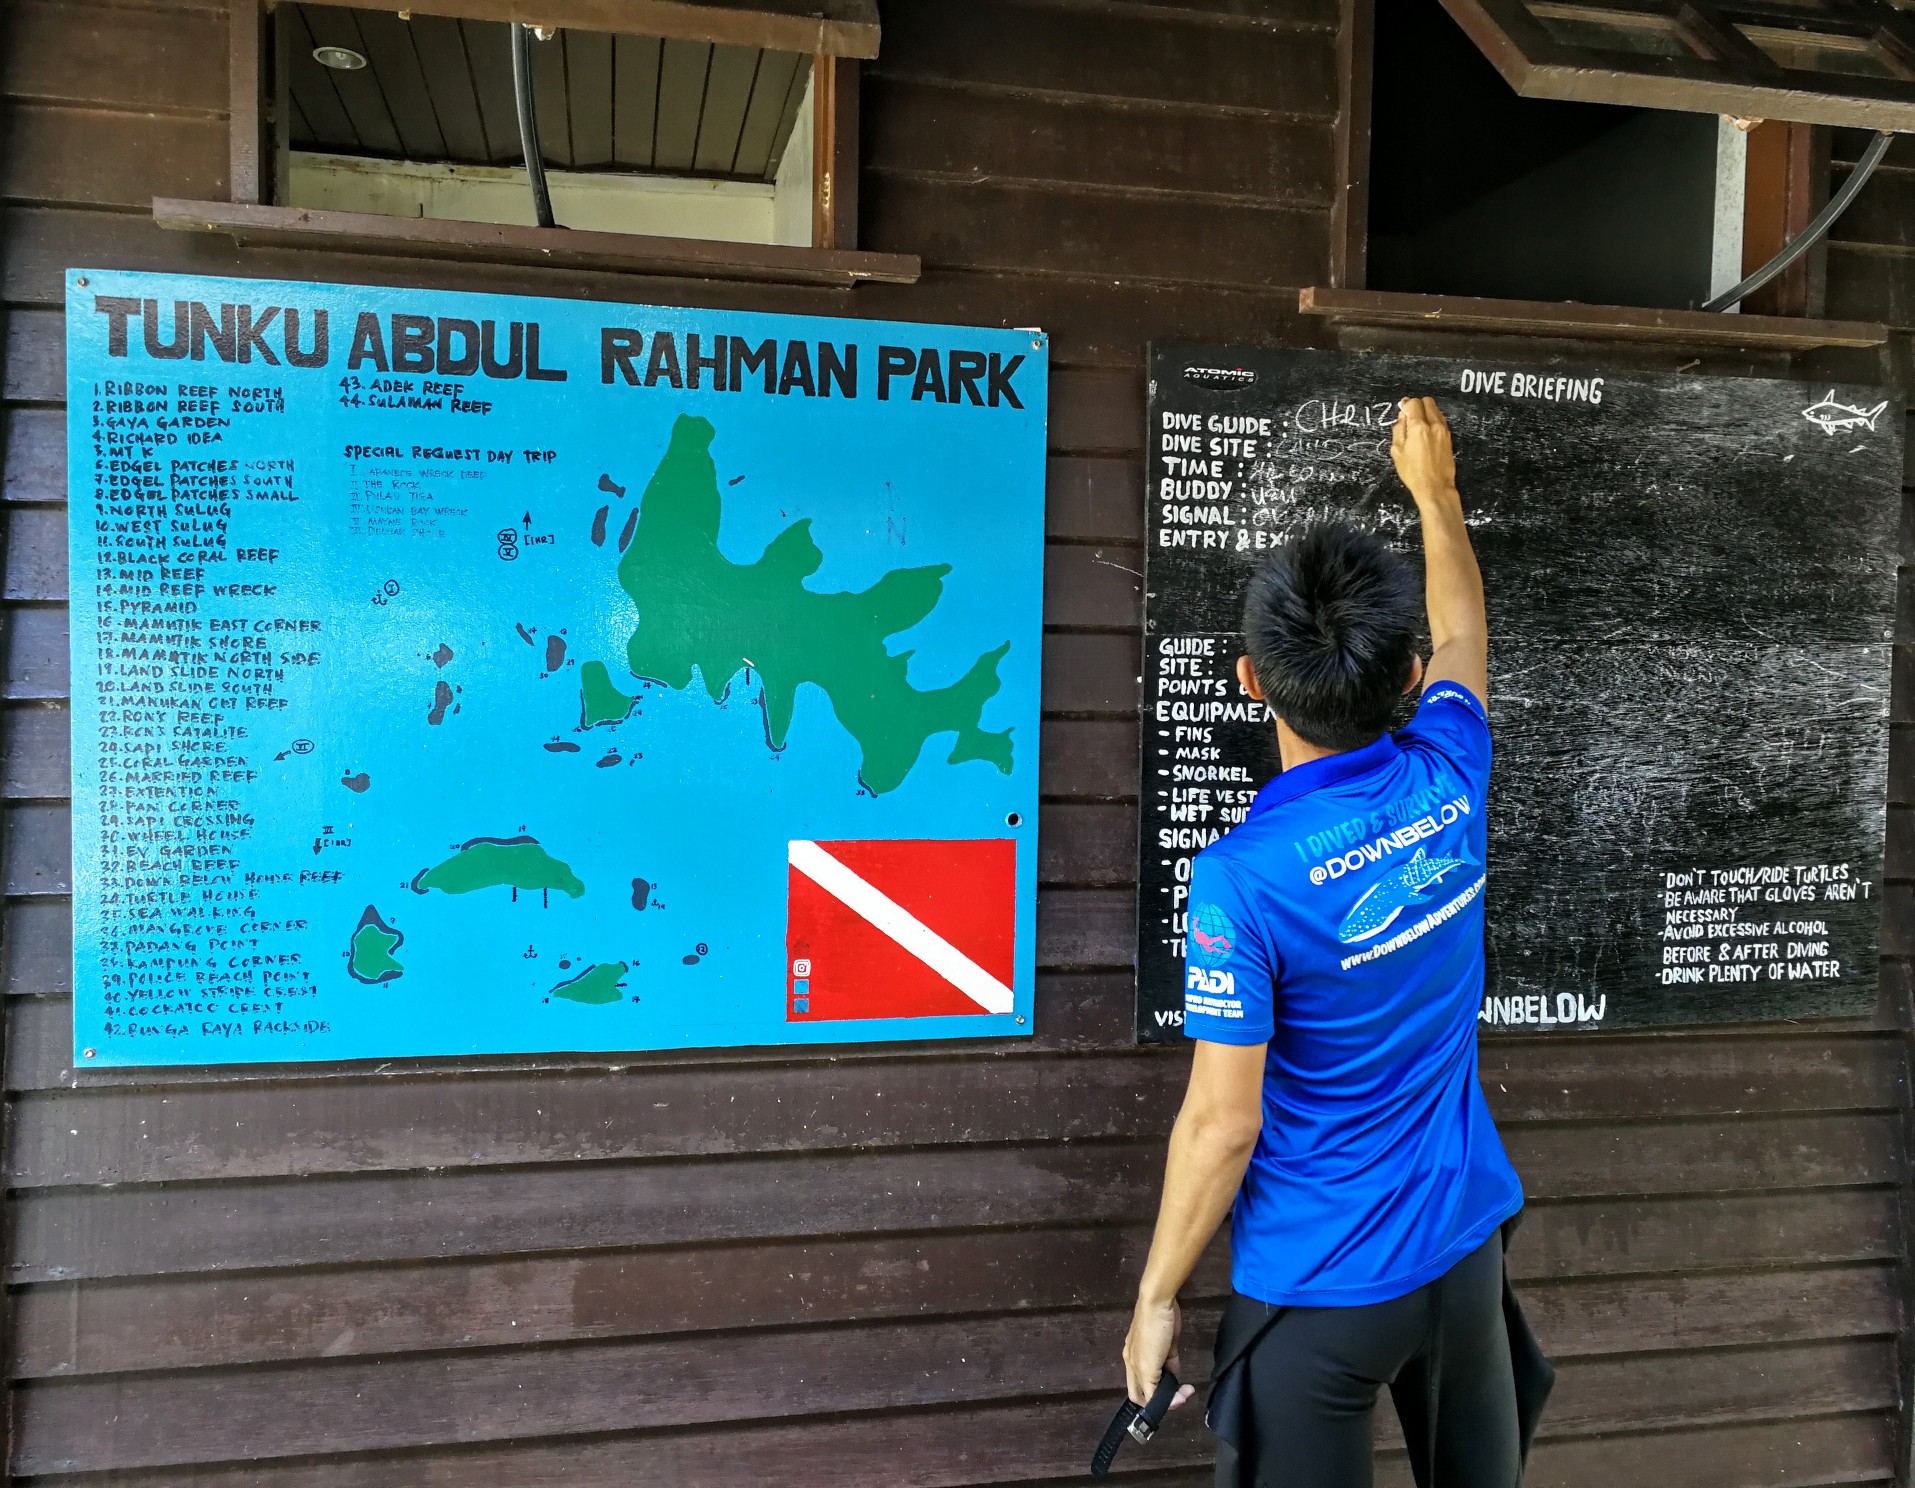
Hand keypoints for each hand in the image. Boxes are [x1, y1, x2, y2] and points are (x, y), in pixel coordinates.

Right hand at [1124, 1294, 1196, 1409]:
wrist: (1159, 1304)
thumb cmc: (1150, 1334)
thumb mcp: (1147, 1366)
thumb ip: (1152, 1389)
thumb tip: (1162, 1404)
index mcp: (1131, 1366)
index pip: (1140, 1395)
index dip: (1153, 1406)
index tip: (1171, 1406)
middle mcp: (1140, 1363)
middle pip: (1151, 1390)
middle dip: (1165, 1399)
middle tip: (1181, 1400)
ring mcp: (1155, 1355)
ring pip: (1163, 1379)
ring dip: (1174, 1388)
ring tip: (1187, 1391)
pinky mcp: (1168, 1348)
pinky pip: (1171, 1367)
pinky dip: (1177, 1376)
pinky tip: (1186, 1382)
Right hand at [1391, 396, 1457, 502]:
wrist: (1435, 486)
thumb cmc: (1413, 472)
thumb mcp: (1397, 451)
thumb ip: (1398, 429)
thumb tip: (1402, 416)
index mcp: (1418, 427)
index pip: (1413, 403)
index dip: (1405, 405)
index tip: (1402, 411)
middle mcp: (1433, 425)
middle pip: (1427, 401)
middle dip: (1417, 406)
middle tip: (1409, 417)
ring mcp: (1443, 430)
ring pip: (1435, 409)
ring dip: (1426, 412)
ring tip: (1417, 426)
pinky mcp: (1448, 437)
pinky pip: (1440, 420)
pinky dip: (1433, 420)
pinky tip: (1426, 433)